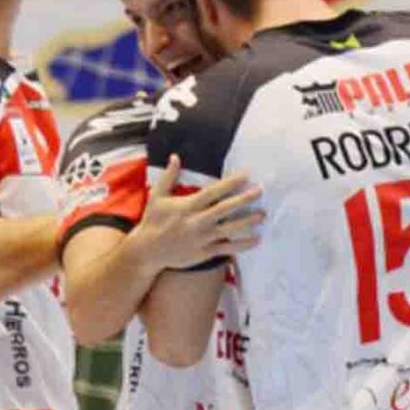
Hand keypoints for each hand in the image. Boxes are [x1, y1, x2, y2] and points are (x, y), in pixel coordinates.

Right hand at [137, 159, 263, 269]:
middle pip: (225, 208)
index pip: (213, 192)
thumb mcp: (157, 196)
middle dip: (244, 199)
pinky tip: (256, 239)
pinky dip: (242, 244)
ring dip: (247, 221)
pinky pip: (227, 248)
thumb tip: (175, 156)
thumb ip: (169, 176)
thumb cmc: (152, 221)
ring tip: (262, 214)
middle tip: (260, 191)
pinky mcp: (204, 252)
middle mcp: (197, 221)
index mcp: (187, 206)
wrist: (147, 251)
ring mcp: (202, 238)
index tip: (246, 176)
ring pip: (230, 228)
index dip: (230, 183)